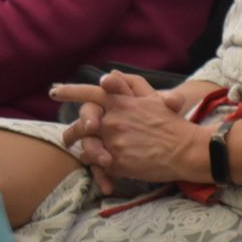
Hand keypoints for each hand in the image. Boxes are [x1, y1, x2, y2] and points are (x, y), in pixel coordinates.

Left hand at [51, 72, 208, 183]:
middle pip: (82, 125)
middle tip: (67, 139)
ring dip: (84, 151)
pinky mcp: (117, 162)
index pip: (89, 93)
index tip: (55, 91)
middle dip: (71, 133)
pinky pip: (98, 165)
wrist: (186, 150)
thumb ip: (131, 85)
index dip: (70, 91)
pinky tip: (103, 168)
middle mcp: (112, 120)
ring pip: (87, 147)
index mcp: (120, 103)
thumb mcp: (153, 98)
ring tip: (84, 156)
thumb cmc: (173, 124)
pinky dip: (99, 167)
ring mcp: (113, 142)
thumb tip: (111, 72)